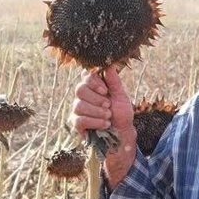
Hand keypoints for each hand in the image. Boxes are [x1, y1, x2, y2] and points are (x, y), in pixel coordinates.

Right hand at [68, 66, 136, 186]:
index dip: (94, 82)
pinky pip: (79, 120)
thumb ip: (114, 81)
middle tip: (108, 105)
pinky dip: (94, 121)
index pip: (85, 76)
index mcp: (93, 86)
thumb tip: (110, 65)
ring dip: (97, 111)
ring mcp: (78, 109)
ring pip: (79, 105)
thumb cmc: (121, 113)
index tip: (106, 91)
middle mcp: (82, 96)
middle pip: (79, 89)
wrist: (122, 133)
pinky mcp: (77, 123)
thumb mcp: (121, 96)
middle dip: (96, 98)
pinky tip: (105, 124)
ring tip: (108, 116)